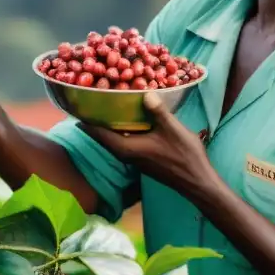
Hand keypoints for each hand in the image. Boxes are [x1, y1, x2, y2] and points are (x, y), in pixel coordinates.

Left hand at [78, 91, 214, 193]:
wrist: (198, 181)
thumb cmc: (184, 156)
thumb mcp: (172, 129)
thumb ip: (158, 111)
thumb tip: (145, 93)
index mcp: (128, 148)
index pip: (101, 134)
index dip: (88, 123)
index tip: (76, 111)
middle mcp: (127, 155)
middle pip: (104, 138)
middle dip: (95, 123)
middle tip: (88, 107)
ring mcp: (136, 160)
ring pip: (115, 142)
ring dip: (108, 128)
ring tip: (103, 112)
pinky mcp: (144, 160)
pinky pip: (125, 144)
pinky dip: (121, 132)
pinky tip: (127, 123)